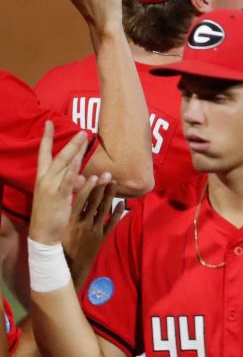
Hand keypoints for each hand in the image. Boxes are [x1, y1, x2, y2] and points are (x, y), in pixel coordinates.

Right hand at [28, 121, 92, 245]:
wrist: (43, 233)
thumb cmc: (50, 213)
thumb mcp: (59, 194)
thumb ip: (69, 183)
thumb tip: (82, 176)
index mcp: (42, 177)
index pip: (44, 153)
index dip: (46, 138)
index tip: (49, 123)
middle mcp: (45, 179)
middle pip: (59, 156)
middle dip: (70, 143)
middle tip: (81, 130)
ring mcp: (51, 187)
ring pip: (65, 165)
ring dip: (76, 151)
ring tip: (85, 138)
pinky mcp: (59, 197)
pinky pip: (70, 182)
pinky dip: (78, 174)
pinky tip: (88, 168)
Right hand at [63, 178, 122, 284]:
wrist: (68, 267)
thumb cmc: (59, 246)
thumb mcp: (58, 229)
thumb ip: (64, 215)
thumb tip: (65, 199)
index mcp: (71, 221)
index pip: (81, 201)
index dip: (88, 188)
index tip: (93, 176)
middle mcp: (84, 224)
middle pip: (95, 202)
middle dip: (101, 187)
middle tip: (107, 174)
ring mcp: (94, 230)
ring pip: (103, 210)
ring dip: (109, 196)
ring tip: (114, 183)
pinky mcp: (101, 237)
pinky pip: (111, 223)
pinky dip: (117, 213)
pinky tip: (122, 203)